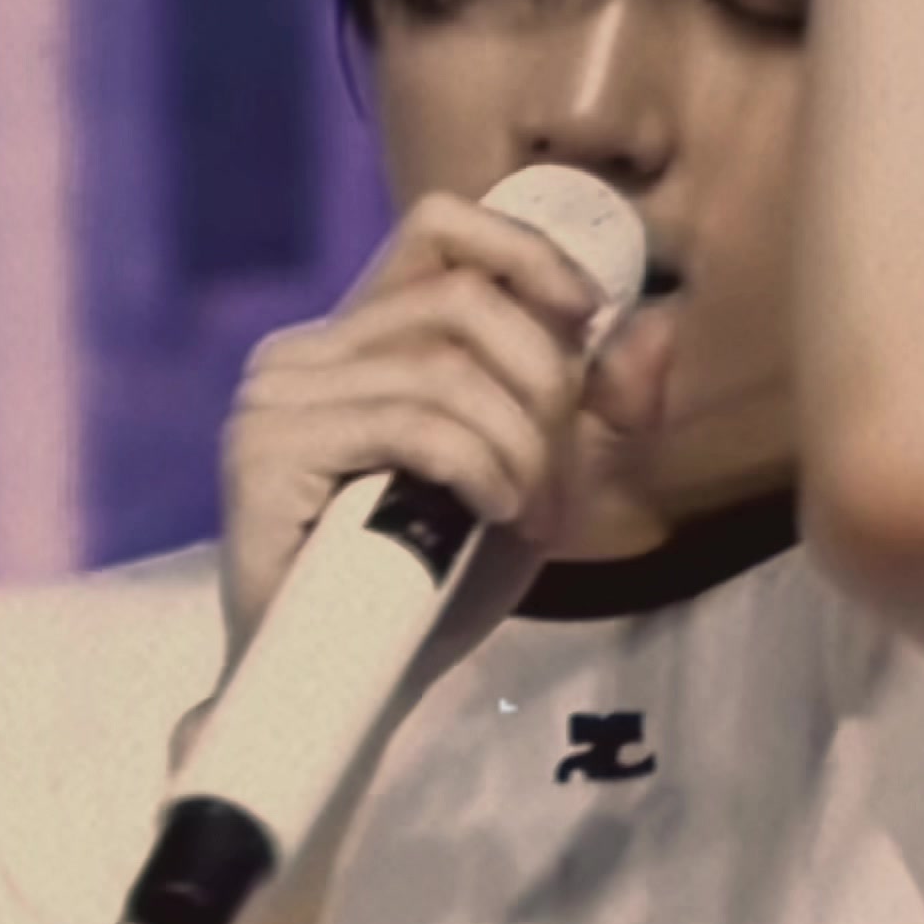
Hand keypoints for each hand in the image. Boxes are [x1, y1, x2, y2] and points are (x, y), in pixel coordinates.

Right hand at [209, 192, 669, 702]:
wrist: (349, 695)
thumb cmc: (429, 588)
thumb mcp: (536, 485)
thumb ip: (593, 411)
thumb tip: (656, 329)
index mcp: (359, 338)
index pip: (439, 228)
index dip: (525, 251)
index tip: (588, 315)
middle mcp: (306, 350)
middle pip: (462, 303)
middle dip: (544, 386)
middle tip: (562, 482)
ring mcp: (276, 396)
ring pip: (444, 370)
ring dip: (520, 448)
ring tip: (531, 517)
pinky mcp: (267, 451)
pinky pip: (412, 426)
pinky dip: (480, 468)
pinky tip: (495, 515)